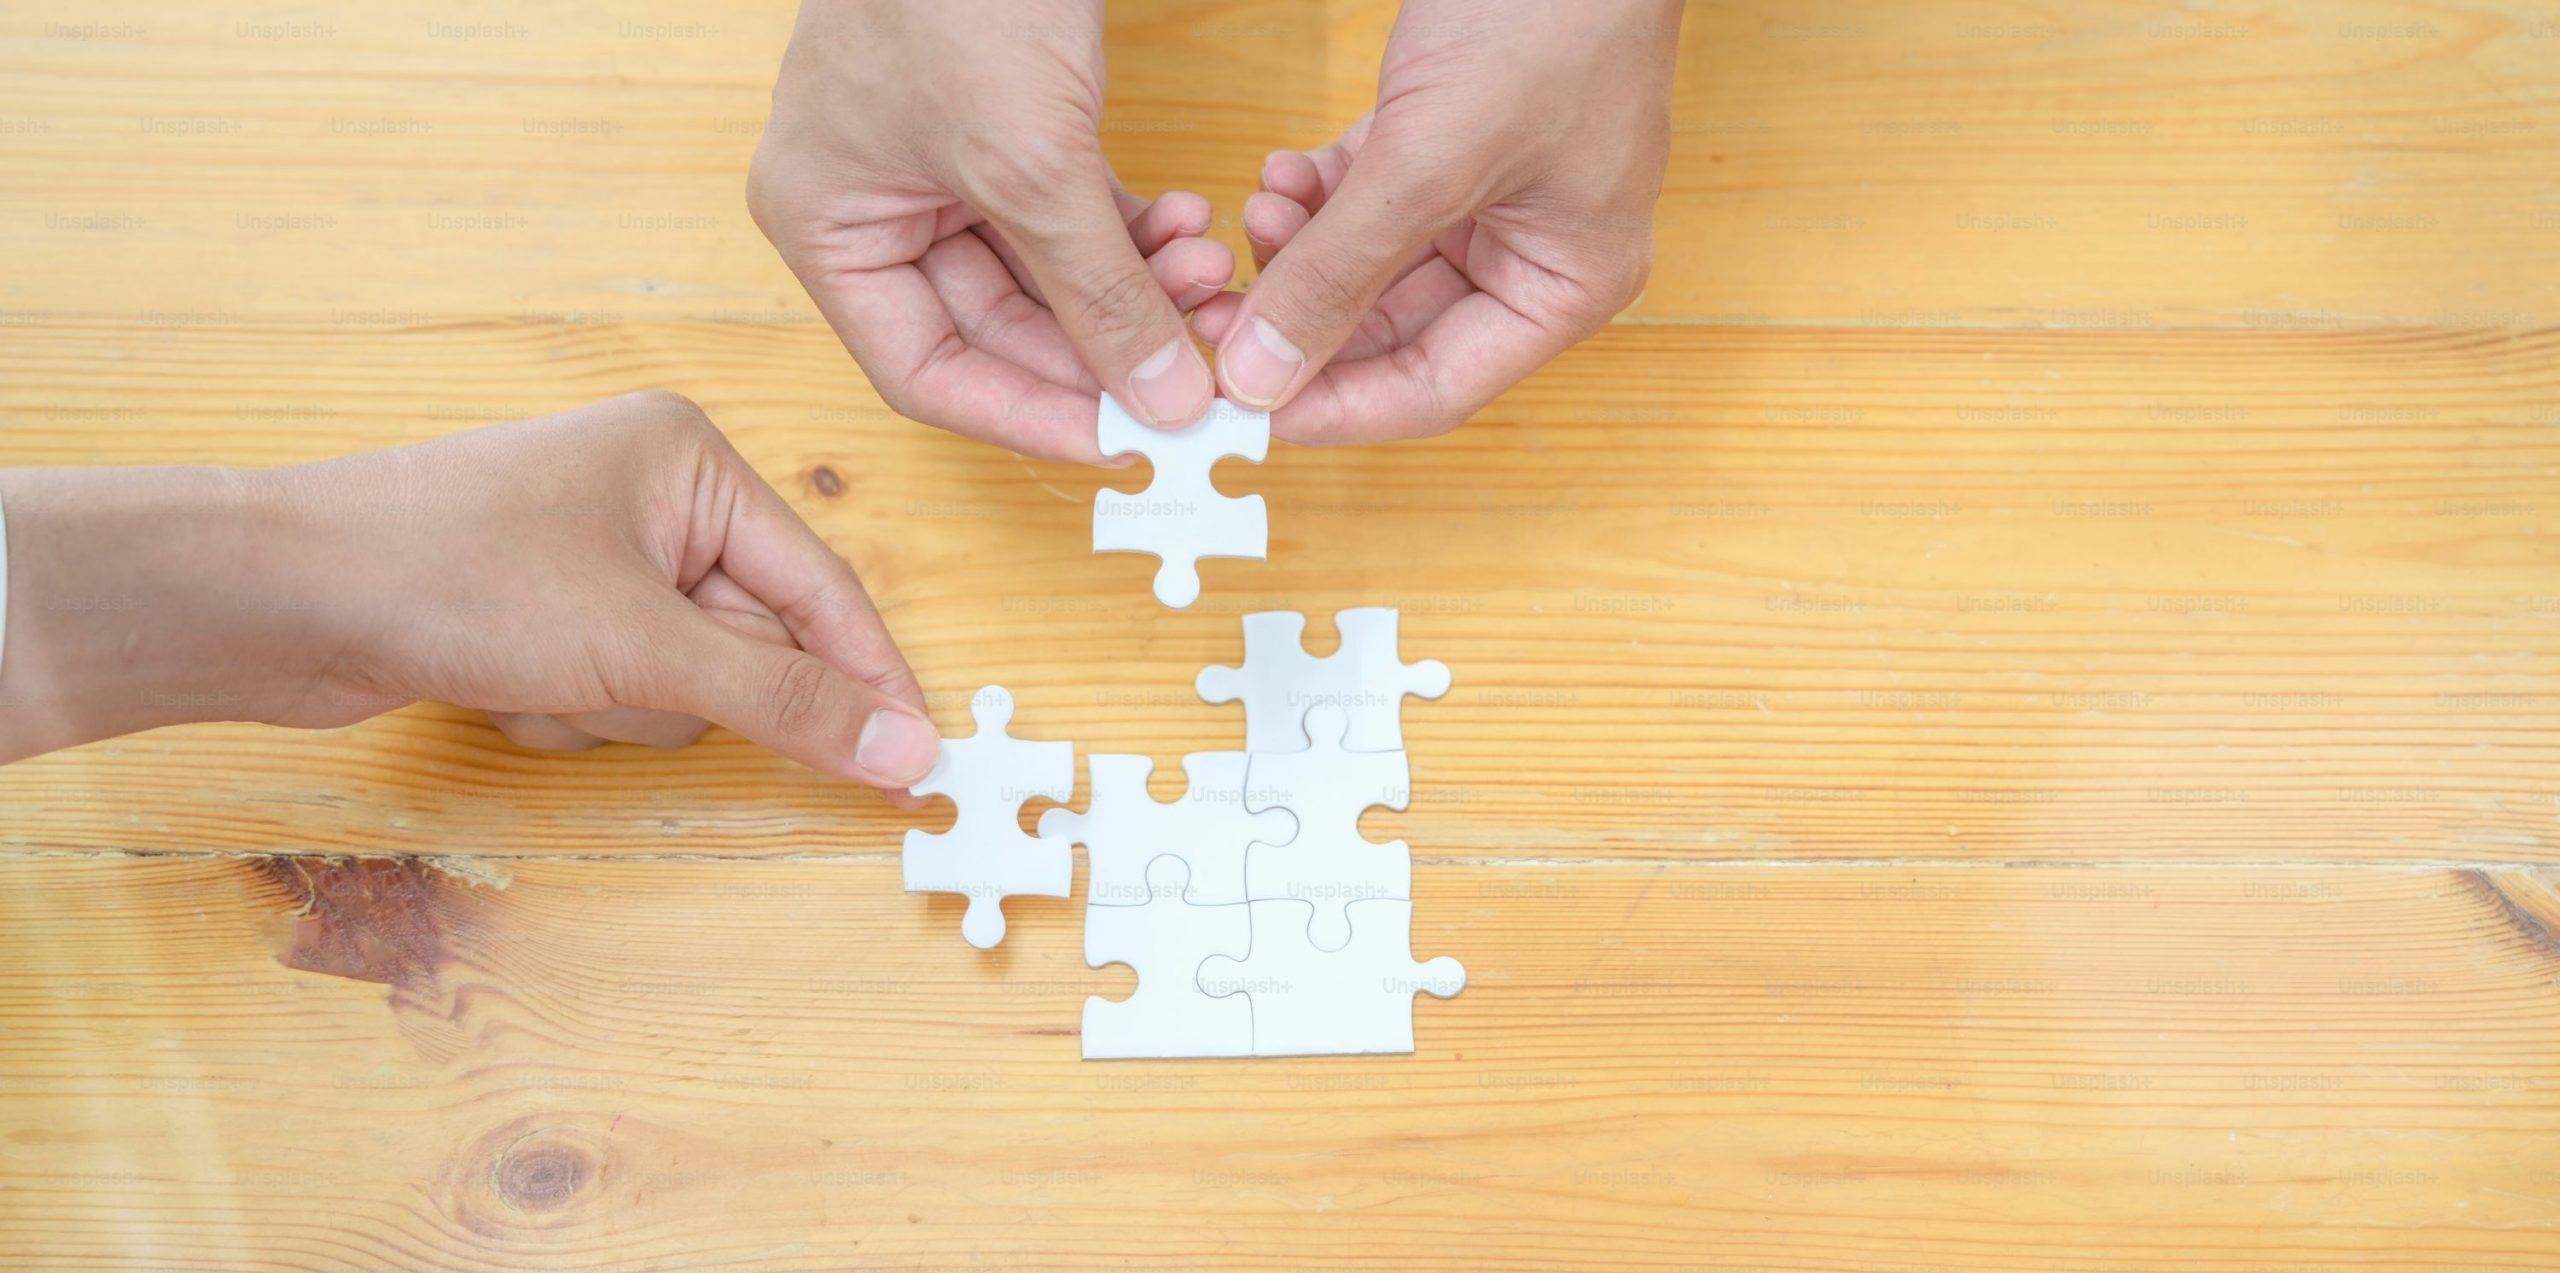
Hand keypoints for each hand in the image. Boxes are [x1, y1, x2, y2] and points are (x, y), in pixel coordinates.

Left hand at [0, 392, 939, 789]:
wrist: (272, 598)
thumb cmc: (456, 578)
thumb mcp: (644, 647)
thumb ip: (786, 703)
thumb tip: (906, 752)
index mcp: (690, 459)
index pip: (822, 586)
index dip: (869, 679)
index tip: (917, 764)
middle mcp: (649, 497)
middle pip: (746, 642)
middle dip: (678, 685)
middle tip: (617, 680)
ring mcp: (590, 557)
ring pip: (677, 683)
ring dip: (614, 707)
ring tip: (535, 676)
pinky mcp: (539, 614)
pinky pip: (608, 692)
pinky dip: (563, 711)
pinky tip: (494, 687)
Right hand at [749, 0, 1233, 460]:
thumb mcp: (1032, 163)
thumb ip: (1099, 294)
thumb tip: (1162, 405)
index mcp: (828, 224)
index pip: (929, 373)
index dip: (1031, 418)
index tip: (1129, 446)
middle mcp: (872, 205)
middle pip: (999, 331)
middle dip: (1106, 345)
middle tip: (1199, 368)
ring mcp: (937, 165)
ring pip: (1049, 276)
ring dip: (1135, 289)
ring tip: (1214, 280)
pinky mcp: (1004, 128)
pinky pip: (1074, 219)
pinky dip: (1135, 235)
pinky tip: (1194, 233)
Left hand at [1193, 0, 1684, 442]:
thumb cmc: (1550, 17)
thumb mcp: (1428, 162)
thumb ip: (1340, 276)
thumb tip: (1260, 376)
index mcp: (1565, 288)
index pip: (1434, 391)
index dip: (1333, 407)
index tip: (1241, 403)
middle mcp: (1533, 258)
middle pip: (1391, 336)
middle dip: (1303, 319)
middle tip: (1217, 314)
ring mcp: (1492, 201)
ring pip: (1369, 270)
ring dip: (1302, 252)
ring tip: (1258, 212)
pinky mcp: (1451, 146)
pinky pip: (1366, 205)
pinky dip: (1315, 199)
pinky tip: (1279, 175)